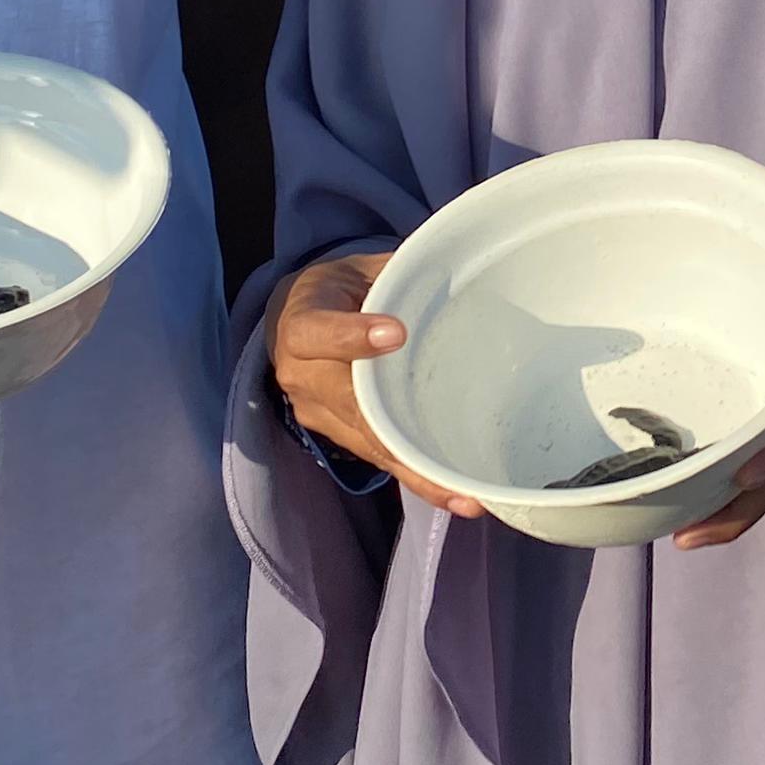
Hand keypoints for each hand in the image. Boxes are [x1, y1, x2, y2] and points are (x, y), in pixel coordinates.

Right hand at [265, 251, 461, 511]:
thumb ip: (400, 274)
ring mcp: (318, 414)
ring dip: (418, 471)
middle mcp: (301, 375)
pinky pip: (380, 459)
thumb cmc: (343, 288)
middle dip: (396, 429)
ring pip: (369, 444)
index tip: (395, 333)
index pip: (315, 331)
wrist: (298, 317)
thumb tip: (461, 269)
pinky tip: (459, 497)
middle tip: (443, 447)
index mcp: (301, 321)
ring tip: (466, 493)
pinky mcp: (342, 437)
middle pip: (348, 405)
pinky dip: (418, 478)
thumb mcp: (363, 266)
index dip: (351, 336)